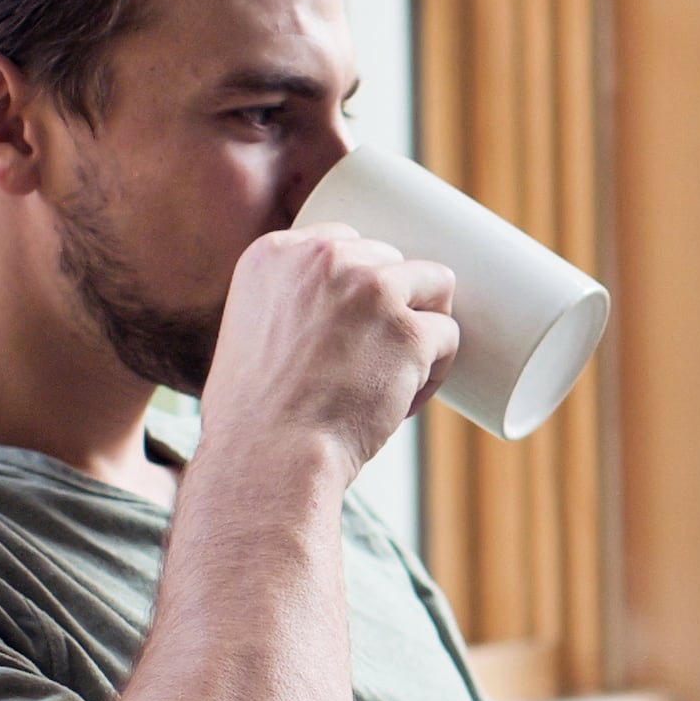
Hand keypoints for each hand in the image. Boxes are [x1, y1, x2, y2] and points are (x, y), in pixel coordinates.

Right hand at [198, 224, 456, 476]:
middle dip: (393, 309)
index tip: (350, 328)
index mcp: (277, 253)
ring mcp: (372, 289)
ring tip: (394, 379)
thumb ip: (290, 301)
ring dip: (421, 332)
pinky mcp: (409, 331)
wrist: (269, 457)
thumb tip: (352, 303)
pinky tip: (403, 400)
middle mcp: (325, 259)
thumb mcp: (251, 331)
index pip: (346, 243)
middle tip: (368, 363)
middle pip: (393, 261)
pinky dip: (434, 371)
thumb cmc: (257, 414)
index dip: (360, 287)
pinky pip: (448, 336)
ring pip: (433, 286)